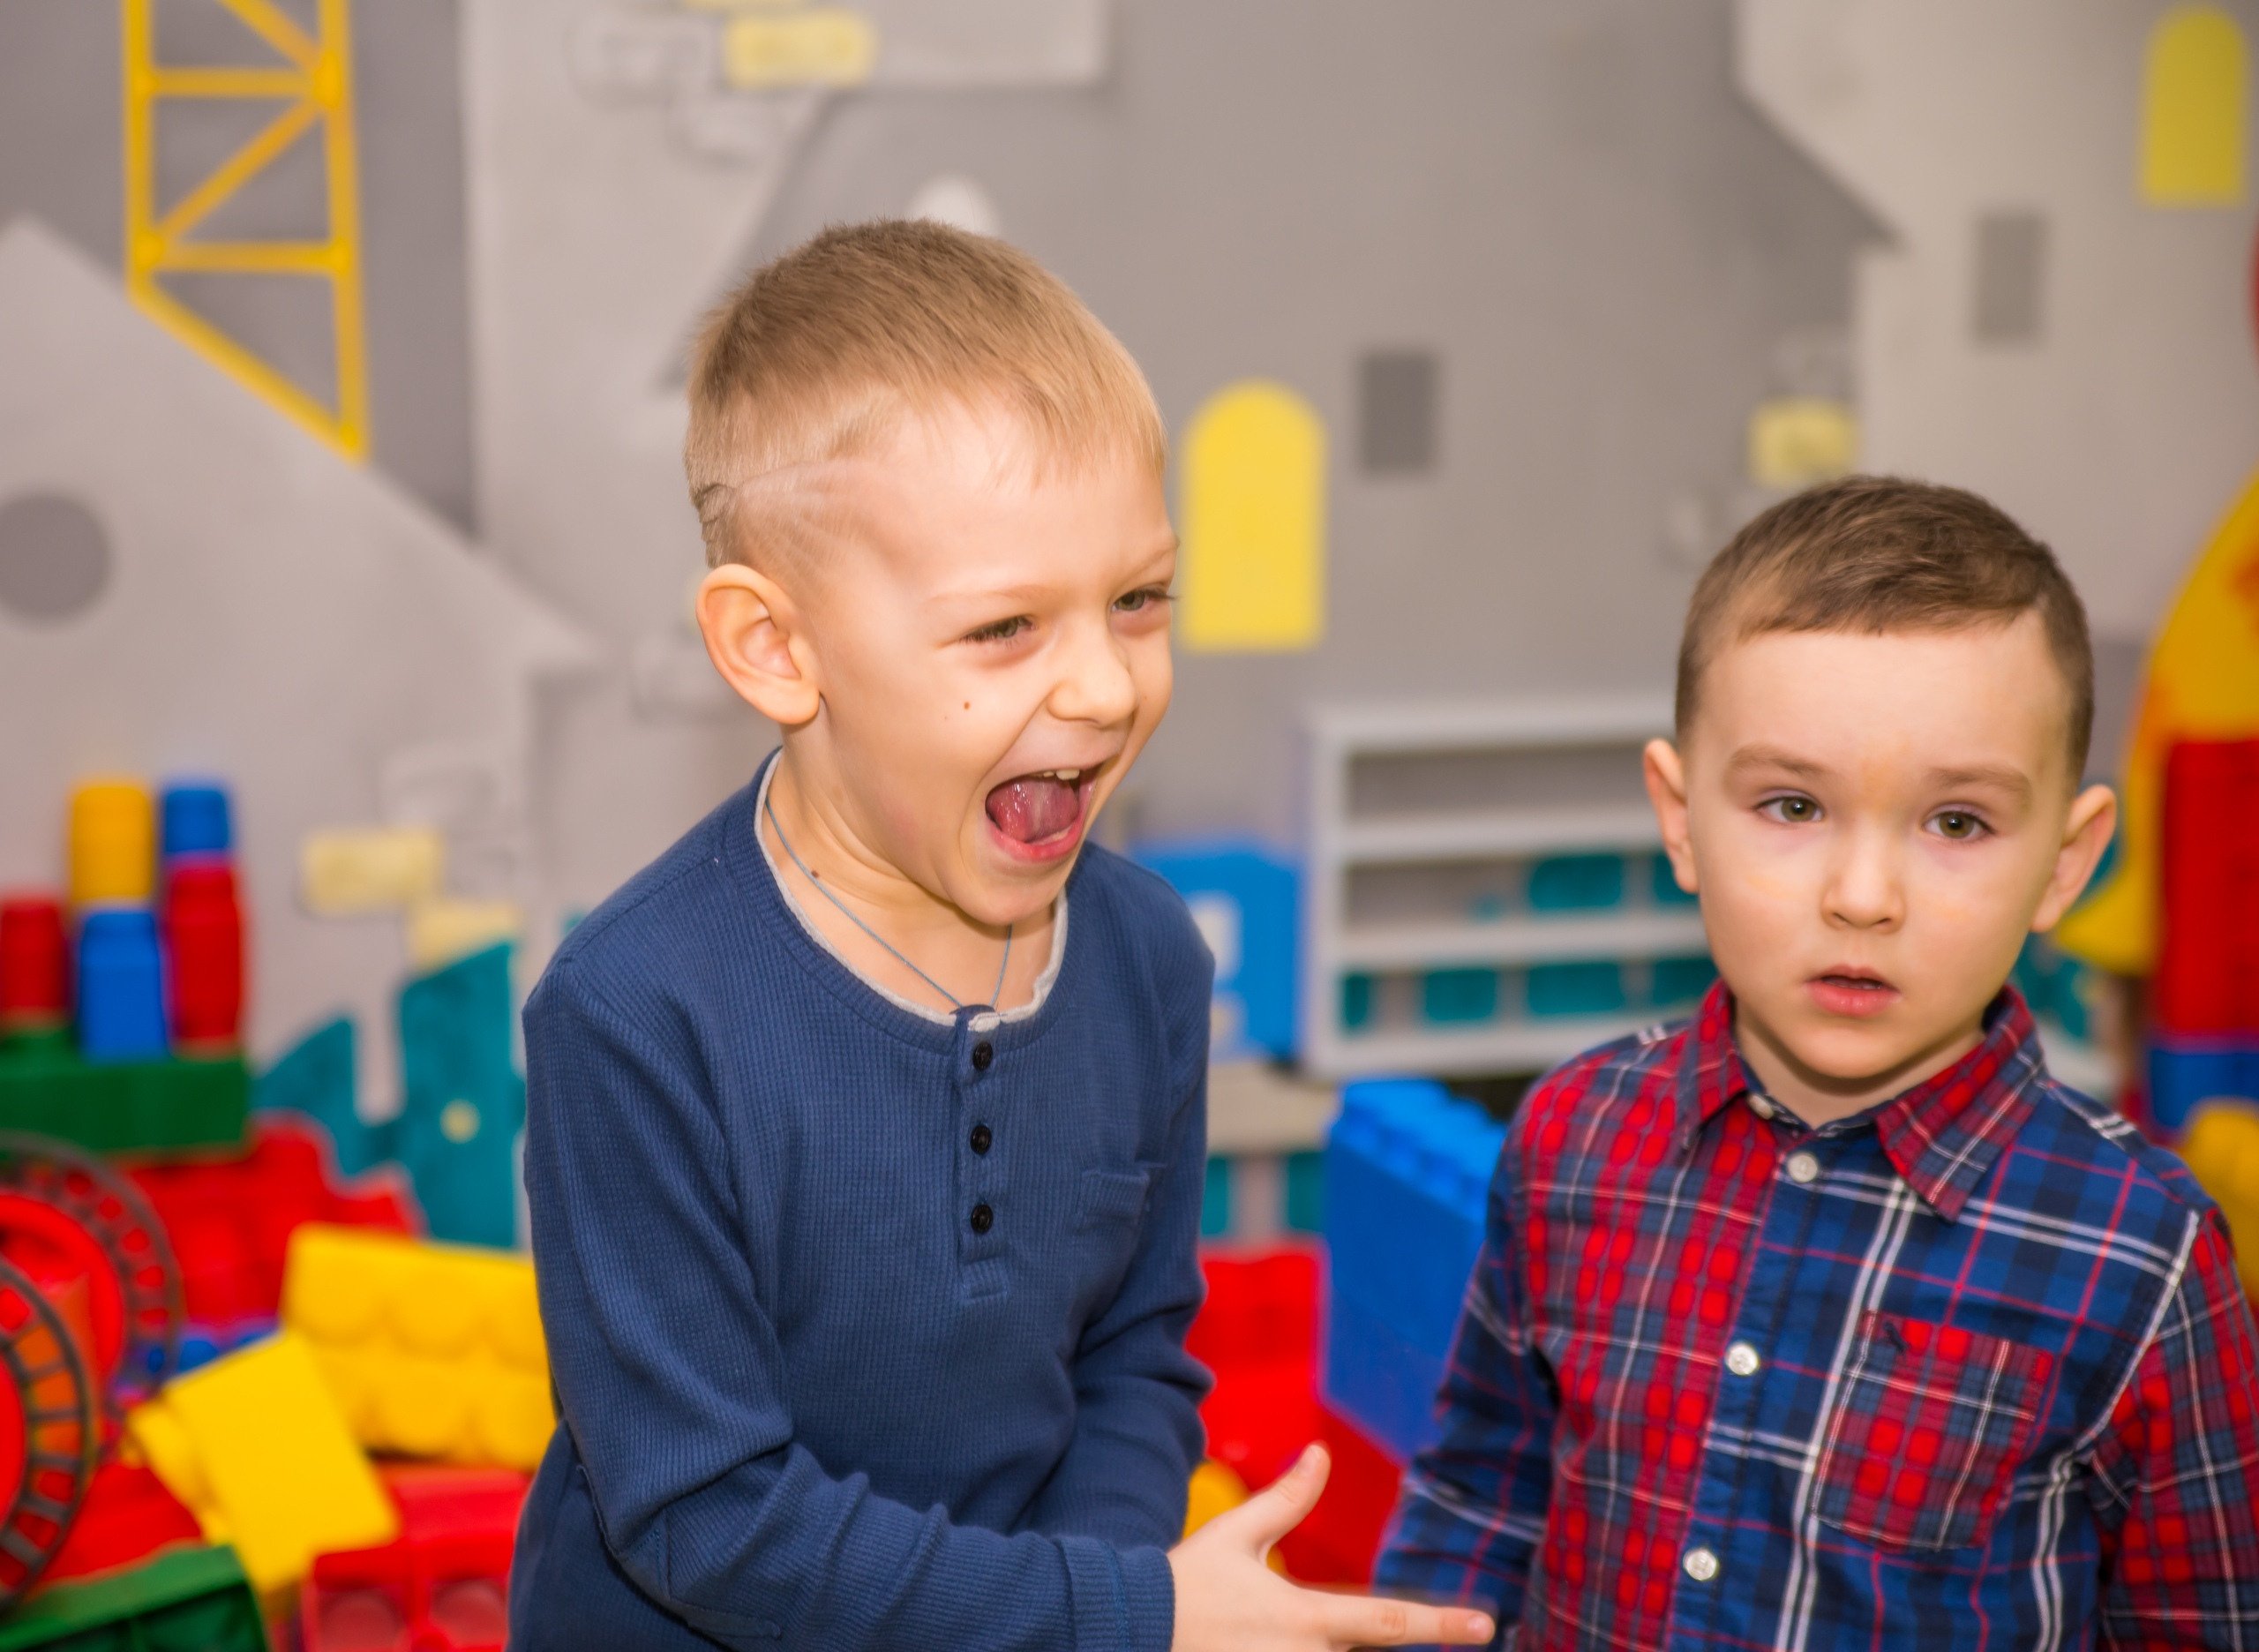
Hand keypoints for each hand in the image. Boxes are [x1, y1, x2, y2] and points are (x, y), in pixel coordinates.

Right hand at [1168, 1444, 1495, 1650]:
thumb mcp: (1234, 1537)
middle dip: (1396, 1643)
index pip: (1387, 1624)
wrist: (1123, 1631)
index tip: (1486, 1625)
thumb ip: (1285, 1500)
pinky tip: (1289, 1647)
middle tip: (1420, 1625)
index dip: (1441, 1624)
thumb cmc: (1184, 1584)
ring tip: (1296, 1627)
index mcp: (1301, 1618)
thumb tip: (1320, 1452)